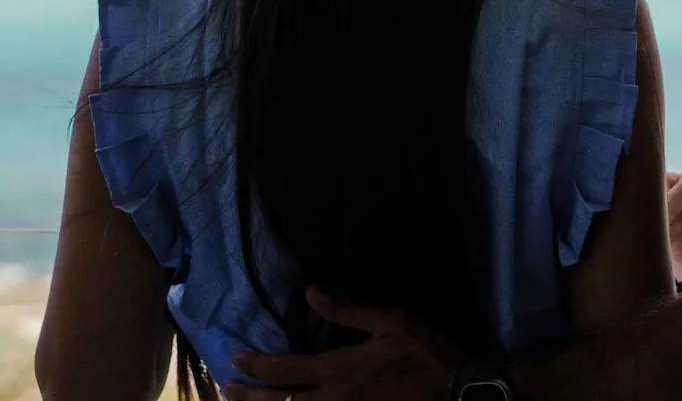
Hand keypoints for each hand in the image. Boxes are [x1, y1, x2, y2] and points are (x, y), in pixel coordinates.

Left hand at [226, 288, 459, 400]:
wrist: (456, 388)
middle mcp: (335, 399)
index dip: (258, 368)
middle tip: (225, 391)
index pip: (288, 371)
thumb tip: (311, 292)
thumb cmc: (424, 350)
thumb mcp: (389, 320)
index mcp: (340, 369)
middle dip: (251, 397)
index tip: (236, 361)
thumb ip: (347, 310)